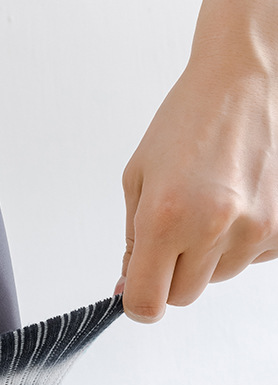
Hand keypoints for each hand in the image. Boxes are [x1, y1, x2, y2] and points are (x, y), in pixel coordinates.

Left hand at [115, 55, 277, 319]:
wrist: (246, 81)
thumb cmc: (187, 122)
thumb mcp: (138, 179)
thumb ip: (132, 241)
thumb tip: (128, 287)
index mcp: (166, 219)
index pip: (148, 303)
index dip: (138, 304)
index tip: (136, 291)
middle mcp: (213, 228)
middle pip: (182, 296)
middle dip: (169, 274)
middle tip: (172, 232)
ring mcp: (255, 230)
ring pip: (217, 279)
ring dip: (206, 256)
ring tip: (207, 205)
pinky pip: (249, 260)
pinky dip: (238, 242)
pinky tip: (235, 202)